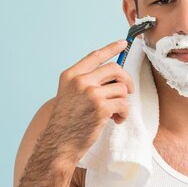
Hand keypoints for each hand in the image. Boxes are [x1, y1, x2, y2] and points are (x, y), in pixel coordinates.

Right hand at [44, 40, 134, 161]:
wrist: (59, 143)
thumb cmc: (66, 122)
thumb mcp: (70, 95)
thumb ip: (86, 82)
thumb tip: (114, 77)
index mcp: (71, 75)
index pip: (95, 56)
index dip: (111, 48)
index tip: (123, 43)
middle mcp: (80, 81)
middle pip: (114, 69)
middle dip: (126, 80)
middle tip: (128, 92)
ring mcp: (90, 93)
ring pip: (121, 88)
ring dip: (123, 102)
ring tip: (116, 114)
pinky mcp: (101, 107)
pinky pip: (123, 104)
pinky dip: (123, 114)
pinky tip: (116, 121)